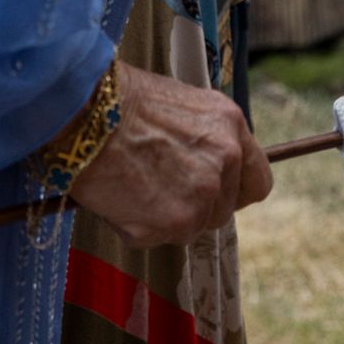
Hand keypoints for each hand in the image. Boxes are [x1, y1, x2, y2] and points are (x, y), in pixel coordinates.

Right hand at [68, 60, 272, 246]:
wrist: (86, 113)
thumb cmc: (123, 104)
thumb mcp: (184, 107)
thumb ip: (206, 140)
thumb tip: (206, 167)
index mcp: (231, 126)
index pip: (257, 181)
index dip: (235, 192)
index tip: (216, 195)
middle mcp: (225, 161)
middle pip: (221, 210)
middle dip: (193, 207)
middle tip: (157, 188)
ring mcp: (203, 195)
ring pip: (190, 227)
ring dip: (164, 218)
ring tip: (134, 185)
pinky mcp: (175, 223)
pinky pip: (159, 238)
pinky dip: (138, 228)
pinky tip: (121, 197)